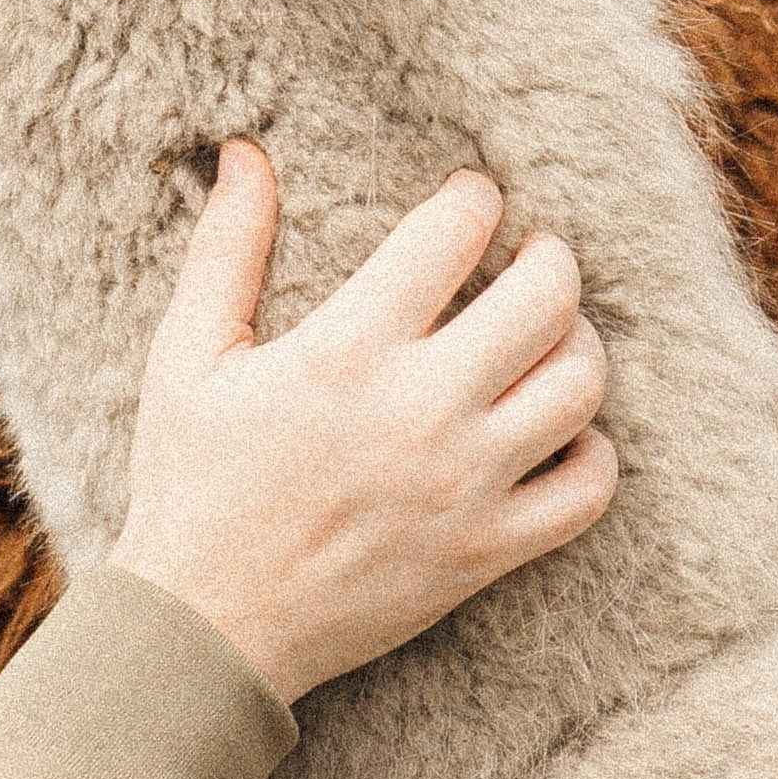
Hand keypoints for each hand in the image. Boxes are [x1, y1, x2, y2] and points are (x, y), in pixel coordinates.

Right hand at [113, 143, 615, 704]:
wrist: (208, 625)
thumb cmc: (189, 482)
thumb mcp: (187, 356)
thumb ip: (226, 248)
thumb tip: (245, 153)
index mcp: (345, 351)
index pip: (453, 232)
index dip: (472, 198)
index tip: (469, 198)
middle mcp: (421, 411)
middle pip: (548, 296)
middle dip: (548, 257)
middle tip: (529, 256)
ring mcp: (466, 486)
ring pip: (581, 383)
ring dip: (576, 342)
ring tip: (546, 334)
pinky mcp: (488, 551)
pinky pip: (589, 487)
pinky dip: (590, 450)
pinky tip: (554, 431)